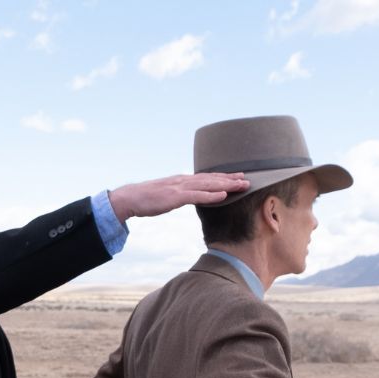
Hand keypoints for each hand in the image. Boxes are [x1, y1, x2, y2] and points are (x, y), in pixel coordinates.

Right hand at [108, 172, 249, 220]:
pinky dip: (211, 195)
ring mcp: (180, 188)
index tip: (237, 177)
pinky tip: (223, 195)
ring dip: (226, 185)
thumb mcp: (166, 195)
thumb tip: (188, 197)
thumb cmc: (147, 198)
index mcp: (182, 181)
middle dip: (230, 179)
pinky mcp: (175, 197)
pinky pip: (197, 196)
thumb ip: (179, 194)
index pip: (207, 178)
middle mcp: (184, 181)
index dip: (223, 177)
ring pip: (208, 185)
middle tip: (248, 180)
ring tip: (242, 185)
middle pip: (212, 179)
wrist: (130, 198)